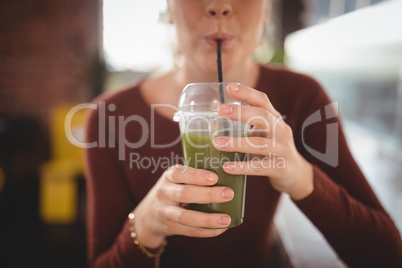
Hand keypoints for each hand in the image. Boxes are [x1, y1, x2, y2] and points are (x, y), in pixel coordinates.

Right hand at [132, 165, 233, 247]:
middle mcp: (164, 193)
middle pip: (185, 194)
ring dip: (208, 219)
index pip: (179, 174)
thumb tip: (227, 174)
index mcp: (168, 177)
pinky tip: (222, 229)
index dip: (197, 176)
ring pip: (185, 217)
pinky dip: (207, 231)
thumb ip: (194, 176)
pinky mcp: (171, 227)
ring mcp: (165, 212)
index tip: (215, 177)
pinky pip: (190, 231)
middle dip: (208, 195)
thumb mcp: (176, 179)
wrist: (149, 214)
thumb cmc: (172, 190)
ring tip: (226, 219)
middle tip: (228, 194)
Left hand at [213, 83, 313, 199]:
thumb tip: (220, 113)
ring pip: (259, 144)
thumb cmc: (274, 148)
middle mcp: (280, 131)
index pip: (262, 101)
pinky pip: (258, 167)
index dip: (247, 92)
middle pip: (263, 117)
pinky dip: (242, 167)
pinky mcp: (279, 167)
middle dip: (241, 112)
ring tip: (217, 142)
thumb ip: (250, 122)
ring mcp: (281, 149)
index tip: (229, 87)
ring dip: (236, 143)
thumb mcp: (266, 131)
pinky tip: (226, 167)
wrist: (296, 173)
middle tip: (221, 110)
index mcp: (275, 119)